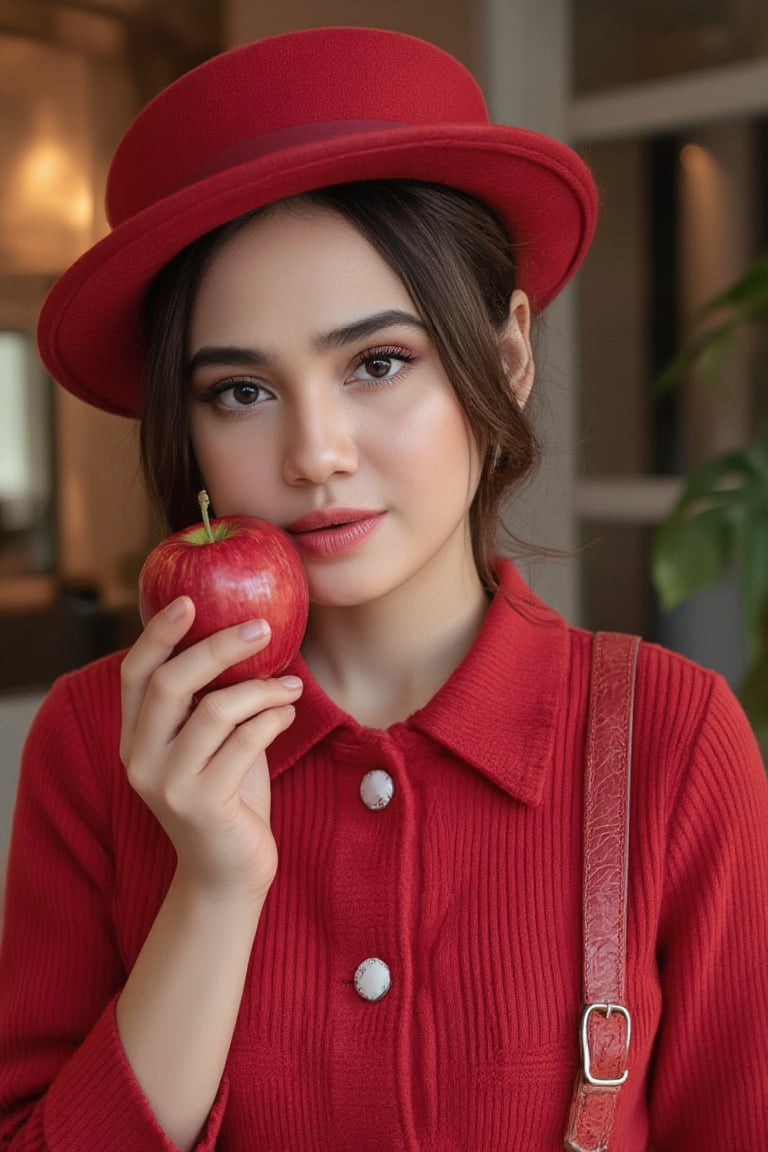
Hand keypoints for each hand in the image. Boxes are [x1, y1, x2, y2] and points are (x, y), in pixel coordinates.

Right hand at [120, 595, 301, 901]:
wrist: (228, 872)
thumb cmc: (228, 795)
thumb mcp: (210, 742)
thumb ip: (209, 701)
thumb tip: (241, 635)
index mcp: (136, 737)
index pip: (134, 673)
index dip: (157, 633)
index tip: (189, 599)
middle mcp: (141, 759)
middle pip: (171, 683)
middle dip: (219, 647)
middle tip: (260, 627)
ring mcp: (169, 784)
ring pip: (216, 710)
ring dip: (263, 689)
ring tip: (290, 687)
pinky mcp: (203, 804)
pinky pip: (247, 741)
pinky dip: (274, 718)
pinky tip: (287, 714)